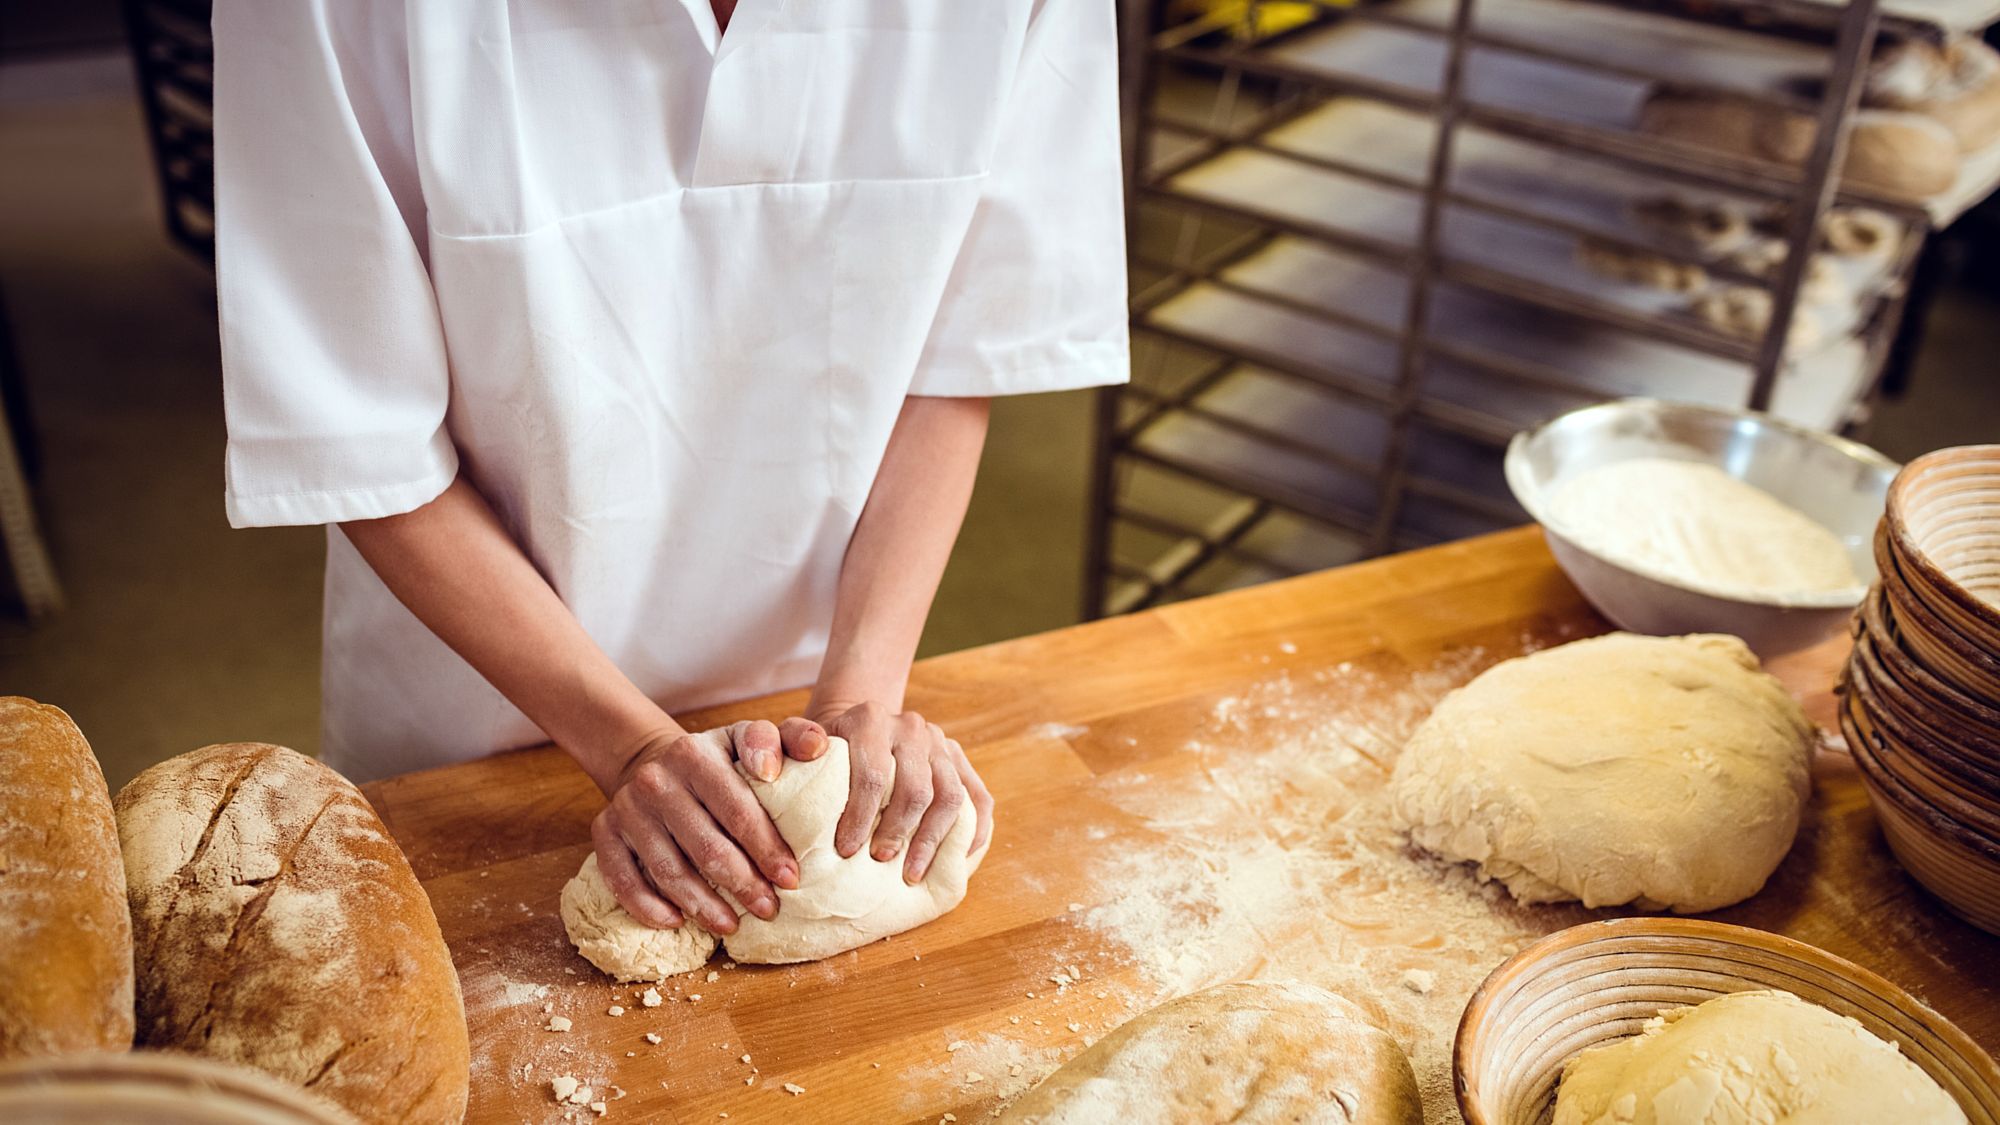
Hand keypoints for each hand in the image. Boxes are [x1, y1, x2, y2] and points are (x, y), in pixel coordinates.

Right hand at [590, 718, 828, 932]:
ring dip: (703, 906)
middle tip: (769, 910)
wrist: (651, 760)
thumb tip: (817, 747)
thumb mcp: (749, 737)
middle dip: (743, 885)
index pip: (738, 811)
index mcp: (694, 754)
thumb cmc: (717, 759)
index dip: (768, 849)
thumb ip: (788, 737)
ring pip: (668, 870)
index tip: (792, 879)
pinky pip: (622, 879)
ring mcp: (627, 809)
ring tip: (732, 925)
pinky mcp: (604, 832)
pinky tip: (676, 922)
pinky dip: (648, 906)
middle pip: (706, 847)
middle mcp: (656, 781)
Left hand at [808, 702, 993, 883]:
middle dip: (898, 832)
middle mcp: (910, 727)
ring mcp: (940, 742)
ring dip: (932, 840)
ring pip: (950, 795)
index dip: (861, 819)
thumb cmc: (825, 747)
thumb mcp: (801, 739)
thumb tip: (789, 765)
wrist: (859, 724)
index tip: (847, 852)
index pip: (873, 776)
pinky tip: (959, 859)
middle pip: (915, 789)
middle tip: (880, 863)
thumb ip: (792, 745)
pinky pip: (978, 796)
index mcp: (870, 720)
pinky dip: (973, 830)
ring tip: (911, 872)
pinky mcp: (958, 757)